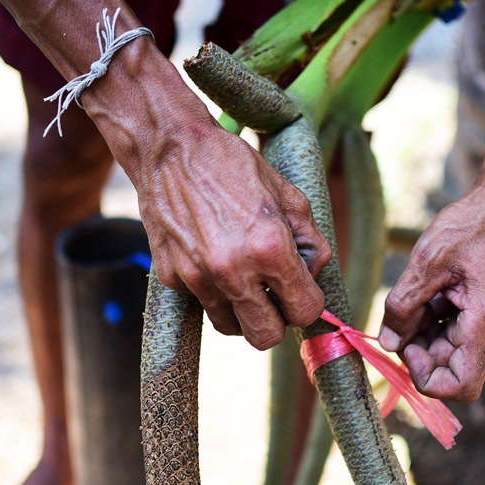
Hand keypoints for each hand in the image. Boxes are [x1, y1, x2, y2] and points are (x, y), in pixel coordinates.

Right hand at [135, 120, 331, 349]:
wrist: (171, 148)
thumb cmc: (234, 165)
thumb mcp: (288, 195)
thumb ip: (311, 241)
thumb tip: (313, 275)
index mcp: (269, 248)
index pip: (303, 311)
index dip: (307, 304)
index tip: (301, 291)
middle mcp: (233, 270)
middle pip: (265, 337)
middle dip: (277, 320)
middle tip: (275, 295)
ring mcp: (197, 277)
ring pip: (230, 327)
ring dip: (243, 311)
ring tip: (244, 278)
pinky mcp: (171, 277)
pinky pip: (201, 303)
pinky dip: (212, 290)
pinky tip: (213, 258)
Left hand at [378, 180, 484, 401]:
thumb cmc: (475, 224)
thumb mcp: (427, 261)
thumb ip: (403, 306)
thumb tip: (387, 343)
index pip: (459, 386)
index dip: (425, 376)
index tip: (407, 344)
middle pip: (447, 366)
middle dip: (417, 345)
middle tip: (402, 308)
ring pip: (447, 348)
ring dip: (423, 328)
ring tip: (419, 287)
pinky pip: (454, 330)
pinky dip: (434, 315)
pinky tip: (430, 285)